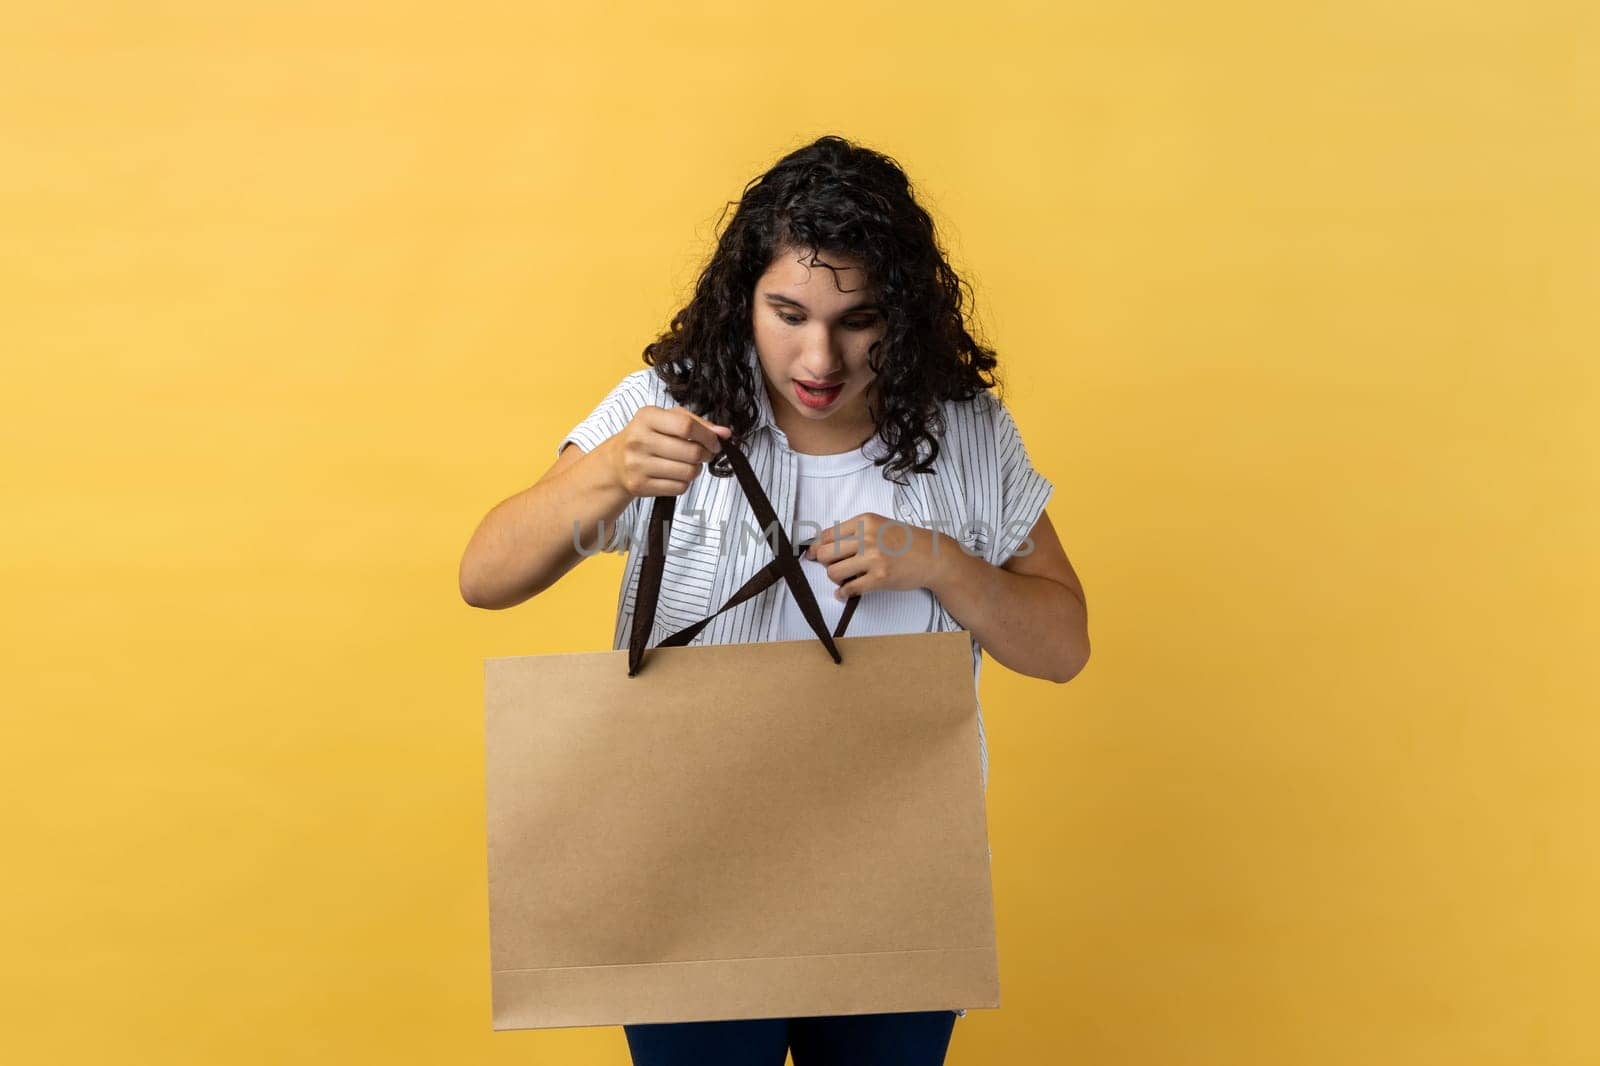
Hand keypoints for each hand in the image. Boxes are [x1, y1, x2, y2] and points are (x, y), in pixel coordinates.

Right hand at [607, 405, 731, 498]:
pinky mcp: (639, 485)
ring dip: (695, 470)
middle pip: (692, 452)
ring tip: (688, 464)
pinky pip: (679, 488)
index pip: (686, 426)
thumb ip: (697, 423)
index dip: (708, 436)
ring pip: (688, 472)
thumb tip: (725, 433)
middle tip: (704, 454)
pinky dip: (684, 483)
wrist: (615, 462)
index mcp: (647, 417)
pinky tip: (675, 475)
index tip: (715, 442)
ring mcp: (637, 464)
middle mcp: (639, 440)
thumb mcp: (667, 419)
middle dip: (706, 455)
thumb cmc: (647, 436)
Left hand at [804, 513, 950, 600]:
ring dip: (835, 579)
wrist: (933, 556)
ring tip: (844, 579)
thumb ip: (853, 533)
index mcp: (864, 521)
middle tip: (834, 567)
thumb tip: (820, 545)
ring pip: (833, 572)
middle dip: (824, 564)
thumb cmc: (905, 541)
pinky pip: (850, 588)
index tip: (812, 555)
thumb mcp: (878, 526)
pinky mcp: (880, 578)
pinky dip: (843, 593)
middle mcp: (866, 537)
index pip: (826, 535)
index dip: (815, 547)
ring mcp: (874, 558)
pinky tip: (845, 593)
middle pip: (825, 554)